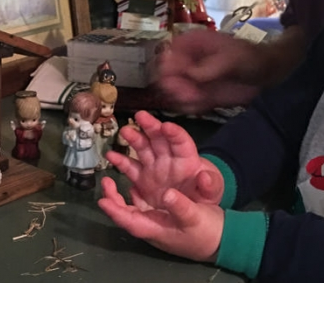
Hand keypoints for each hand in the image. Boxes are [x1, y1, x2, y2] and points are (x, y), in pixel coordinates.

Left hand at [98, 177, 223, 262]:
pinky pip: (144, 201)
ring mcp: (156, 219)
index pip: (130, 221)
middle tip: (105, 181)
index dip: (115, 211)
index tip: (103, 200)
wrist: (221, 238)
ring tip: (112, 177)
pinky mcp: (163, 214)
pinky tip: (133, 180)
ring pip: (134, 206)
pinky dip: (137, 190)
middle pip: (127, 213)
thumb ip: (180, 207)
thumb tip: (166, 194)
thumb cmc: (206, 233)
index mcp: (156, 229)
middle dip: (113, 198)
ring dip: (122, 192)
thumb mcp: (195, 218)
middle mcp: (152, 224)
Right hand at [104, 111, 223, 210]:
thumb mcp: (212, 192)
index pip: (181, 143)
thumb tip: (205, 177)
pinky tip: (111, 156)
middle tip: (140, 116)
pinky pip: (131, 168)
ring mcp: (154, 167)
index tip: (165, 126)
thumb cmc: (205, 195)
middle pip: (159, 138)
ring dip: (134, 138)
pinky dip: (121, 161)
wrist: (193, 209)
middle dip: (150, 126)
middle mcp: (168, 159)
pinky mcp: (143, 179)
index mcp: (187, 161)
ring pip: (143, 148)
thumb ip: (210, 185)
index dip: (174, 134)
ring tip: (125, 132)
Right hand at [151, 31, 265, 112]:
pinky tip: (203, 105)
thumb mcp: (231, 59)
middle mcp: (186, 62)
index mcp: (191, 44)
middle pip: (165, 75)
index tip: (176, 78)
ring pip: (173, 92)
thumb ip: (210, 67)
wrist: (266, 75)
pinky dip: (190, 107)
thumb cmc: (249, 58)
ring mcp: (192, 80)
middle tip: (189, 93)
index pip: (167, 54)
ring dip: (180, 98)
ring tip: (199, 99)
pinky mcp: (199, 96)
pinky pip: (186, 104)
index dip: (167, 67)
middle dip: (173, 86)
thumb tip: (190, 74)